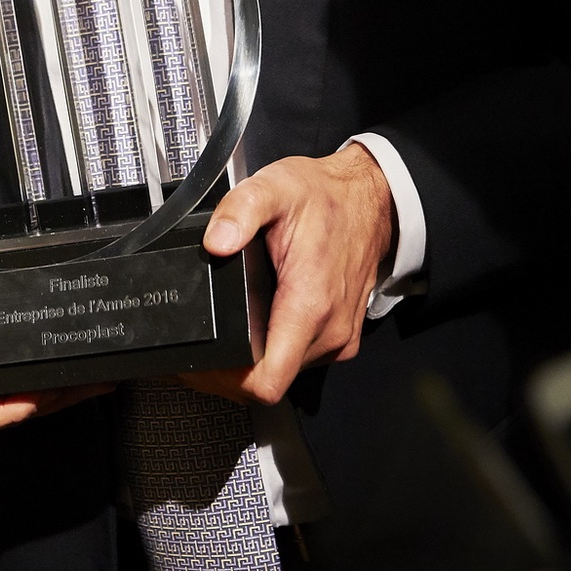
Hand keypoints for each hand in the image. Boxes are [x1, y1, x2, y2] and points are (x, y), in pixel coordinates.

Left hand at [182, 146, 395, 406]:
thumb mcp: (275, 188)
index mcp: (310, 305)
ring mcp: (337, 338)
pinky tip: (257, 324)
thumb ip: (240, 212)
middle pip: (268, 380)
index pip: (267, 380)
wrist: (370, 200)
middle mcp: (328, 331)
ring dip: (250, 360)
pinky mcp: (340, 337)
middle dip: (229, 370)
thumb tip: (215, 241)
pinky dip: (273, 350)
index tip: (200, 365)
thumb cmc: (326, 197)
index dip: (225, 381)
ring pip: (283, 371)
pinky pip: (299, 358)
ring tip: (225, 331)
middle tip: (200, 346)